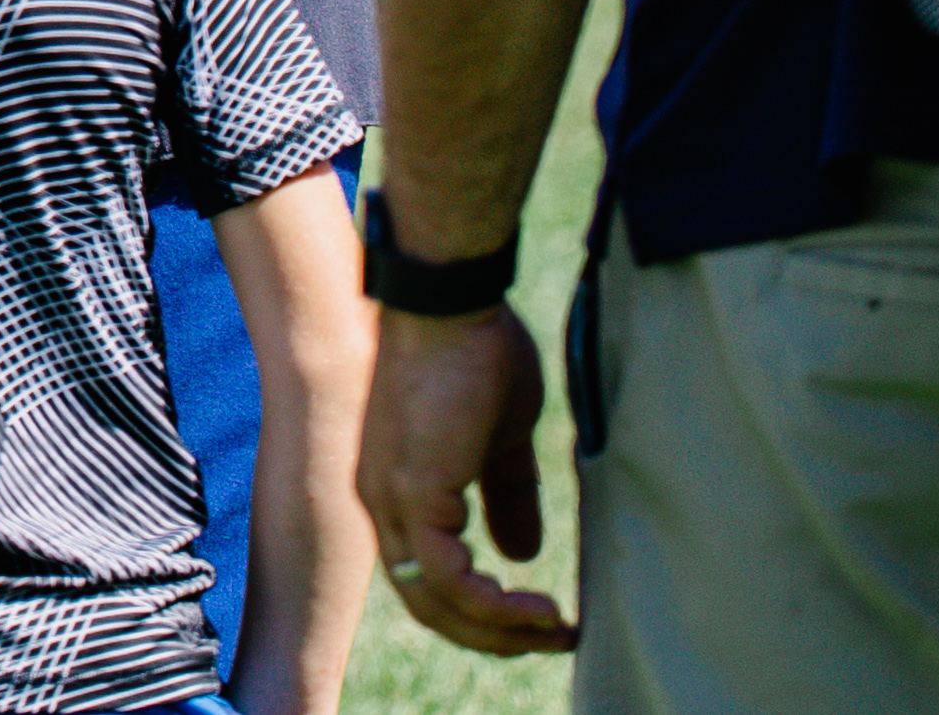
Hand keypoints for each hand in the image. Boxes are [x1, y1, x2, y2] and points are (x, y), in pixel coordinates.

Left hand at [357, 303, 575, 655]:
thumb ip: (506, 493)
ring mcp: (391, 498)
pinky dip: (493, 606)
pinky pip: (448, 578)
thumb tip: (522, 552)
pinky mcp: (413, 491)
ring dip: (501, 630)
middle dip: (493, 635)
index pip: (426, 576)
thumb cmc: (476, 349)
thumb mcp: (500, 436)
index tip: (534, 621)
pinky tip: (539, 608)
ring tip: (557, 630)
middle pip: (428, 602)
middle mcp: (380, 500)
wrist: (451, 298)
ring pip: (436, 601)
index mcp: (396, 487)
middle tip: (553, 640)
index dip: (479, 610)